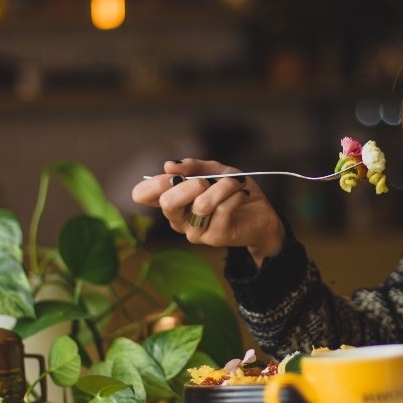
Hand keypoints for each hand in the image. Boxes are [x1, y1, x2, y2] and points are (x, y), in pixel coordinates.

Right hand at [131, 158, 284, 265]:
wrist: (261, 214)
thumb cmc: (232, 191)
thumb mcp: (214, 171)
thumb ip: (193, 166)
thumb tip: (169, 165)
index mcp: (172, 201)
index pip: (141, 195)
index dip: (153, 182)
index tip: (174, 175)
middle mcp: (178, 219)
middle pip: (167, 202)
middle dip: (189, 184)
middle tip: (206, 180)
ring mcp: (195, 231)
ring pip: (201, 204)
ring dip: (222, 187)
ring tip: (235, 182)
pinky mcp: (215, 237)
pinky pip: (222, 210)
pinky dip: (234, 194)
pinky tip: (241, 193)